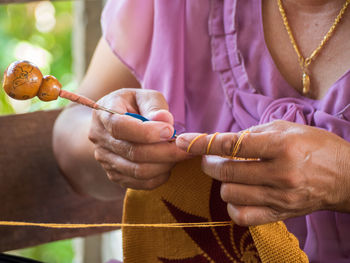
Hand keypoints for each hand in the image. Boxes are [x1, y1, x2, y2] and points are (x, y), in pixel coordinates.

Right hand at [89, 88, 188, 189]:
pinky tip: (169, 165)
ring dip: (164, 165)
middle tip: (186, 147)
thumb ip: (154, 105)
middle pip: (133, 152)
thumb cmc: (133, 105)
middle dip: (165, 151)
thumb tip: (165, 120)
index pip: (120, 126)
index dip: (147, 132)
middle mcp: (99, 139)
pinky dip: (159, 177)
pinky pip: (140, 184)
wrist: (114, 123)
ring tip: (180, 154)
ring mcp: (105, 160)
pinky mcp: (115, 175)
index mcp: (104, 113)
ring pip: (137, 171)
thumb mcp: (144, 96)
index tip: (170, 131)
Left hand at [176, 120, 349, 225]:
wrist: (345, 176)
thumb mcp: (286, 129)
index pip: (231, 145)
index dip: (202, 142)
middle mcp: (280, 173)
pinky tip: (238, 194)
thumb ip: (252, 134)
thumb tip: (222, 142)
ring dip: (222, 182)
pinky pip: (242, 216)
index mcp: (280, 146)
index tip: (184, 140)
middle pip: (225, 171)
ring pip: (229, 193)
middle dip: (208, 163)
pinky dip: (232, 205)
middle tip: (210, 158)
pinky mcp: (280, 214)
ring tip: (230, 175)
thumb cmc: (315, 146)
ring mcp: (279, 197)